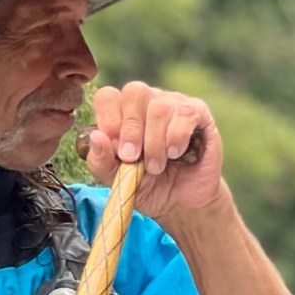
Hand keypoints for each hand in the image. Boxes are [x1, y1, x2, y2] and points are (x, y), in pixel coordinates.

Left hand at [83, 81, 224, 219]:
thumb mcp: (118, 180)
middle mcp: (148, 102)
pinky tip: (175, 153)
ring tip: (156, 167)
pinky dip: (177, 136)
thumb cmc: (150, 186)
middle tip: (132, 158)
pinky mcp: (198, 113)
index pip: (108, 96)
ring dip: (155, 143)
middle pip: (134, 92)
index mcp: (123, 113)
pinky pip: (186, 112)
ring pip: (159, 107)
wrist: (183, 202)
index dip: (108, 120)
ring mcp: (174, 104)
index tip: (115, 150)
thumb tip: (96, 136)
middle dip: (130, 129)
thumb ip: (101, 161)